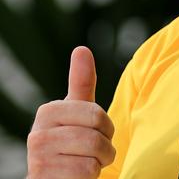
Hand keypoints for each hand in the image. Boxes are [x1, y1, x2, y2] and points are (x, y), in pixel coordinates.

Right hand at [27, 47, 114, 178]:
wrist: (58, 176)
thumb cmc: (72, 139)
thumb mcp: (78, 110)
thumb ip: (81, 81)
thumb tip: (81, 48)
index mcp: (48, 112)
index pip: (96, 114)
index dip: (105, 126)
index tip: (94, 131)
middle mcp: (37, 135)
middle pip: (95, 136)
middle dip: (105, 145)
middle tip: (94, 150)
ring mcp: (38, 159)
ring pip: (92, 154)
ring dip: (100, 161)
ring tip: (87, 162)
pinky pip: (86, 173)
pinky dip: (91, 176)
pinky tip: (78, 176)